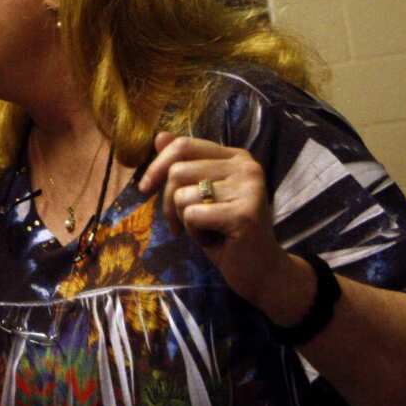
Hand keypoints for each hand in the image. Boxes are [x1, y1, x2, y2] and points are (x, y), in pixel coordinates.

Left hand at [138, 131, 291, 309]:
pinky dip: (194, 232)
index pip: (184, 145)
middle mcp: (246, 166)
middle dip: (168, 201)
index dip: (157, 165)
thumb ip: (184, 165)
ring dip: (184, 219)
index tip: (144, 188)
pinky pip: (192, 215)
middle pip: (178, 171)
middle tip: (180, 223)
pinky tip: (214, 240)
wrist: (261, 269)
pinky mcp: (244, 214)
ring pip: (182, 195)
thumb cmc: (226, 232)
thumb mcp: (200, 195)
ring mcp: (249, 189)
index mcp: (236, 156)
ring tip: (205, 230)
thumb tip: (159, 136)